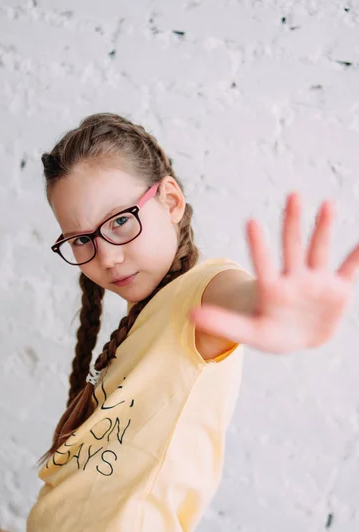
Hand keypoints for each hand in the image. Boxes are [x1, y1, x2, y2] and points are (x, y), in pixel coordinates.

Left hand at [189, 193, 358, 353]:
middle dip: (293, 223)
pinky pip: (349, 269)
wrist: (295, 335)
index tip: (251, 221)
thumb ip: (223, 323)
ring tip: (326, 204)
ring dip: (323, 229)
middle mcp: (294, 278)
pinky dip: (357, 256)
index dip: (258, 246)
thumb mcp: (248, 332)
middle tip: (292, 195)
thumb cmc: (268, 331)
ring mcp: (316, 281)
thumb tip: (189, 315)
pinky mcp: (337, 290)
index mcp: (272, 288)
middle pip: (293, 247)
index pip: (263, 263)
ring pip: (319, 250)